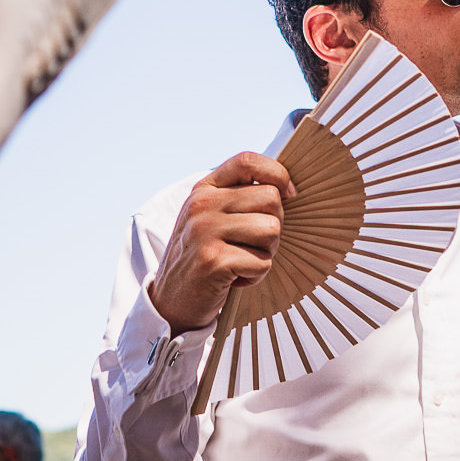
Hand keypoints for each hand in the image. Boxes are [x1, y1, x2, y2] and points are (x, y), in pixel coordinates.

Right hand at [147, 152, 295, 330]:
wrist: (171, 299)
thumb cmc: (201, 257)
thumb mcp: (209, 217)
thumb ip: (237, 198)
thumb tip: (285, 188)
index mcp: (204, 189)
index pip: (247, 161)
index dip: (277, 173)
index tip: (288, 193)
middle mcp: (201, 205)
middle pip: (270, 198)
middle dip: (273, 225)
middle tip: (252, 245)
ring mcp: (204, 231)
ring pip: (271, 230)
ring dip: (265, 253)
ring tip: (242, 261)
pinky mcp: (212, 260)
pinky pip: (262, 262)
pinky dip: (255, 276)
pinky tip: (234, 279)